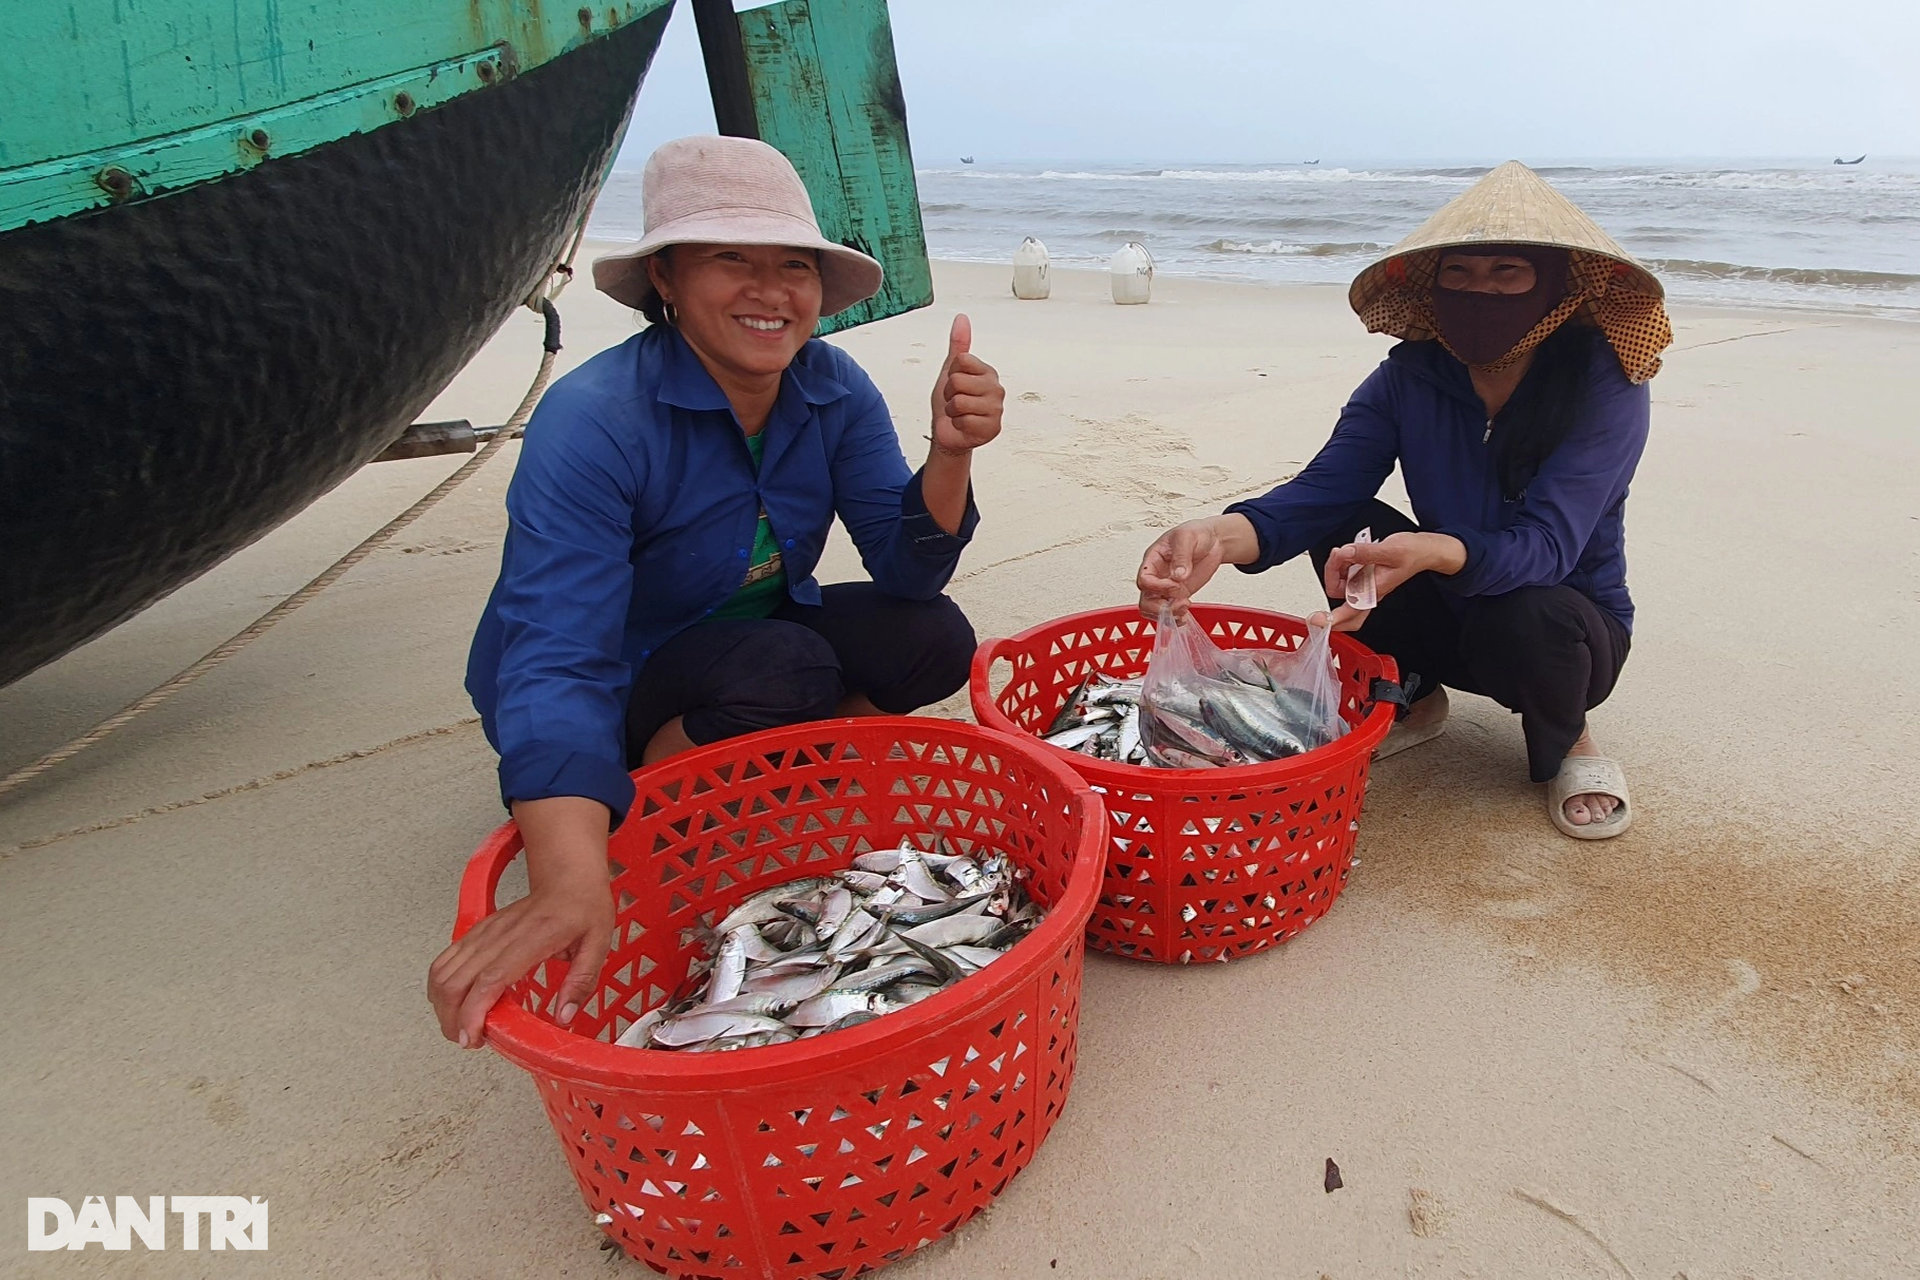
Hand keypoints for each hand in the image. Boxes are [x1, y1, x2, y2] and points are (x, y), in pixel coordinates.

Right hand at [428, 800, 613, 1047]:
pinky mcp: (477, 931)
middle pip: (456, 980)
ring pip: (443, 970)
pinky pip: (445, 960)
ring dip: (443, 1005)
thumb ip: (581, 981)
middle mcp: (501, 934)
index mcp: (533, 938)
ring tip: (462, 1027)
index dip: (474, 1011)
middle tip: (470, 1041)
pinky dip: (441, 986)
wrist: (568, 877)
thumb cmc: (583, 908)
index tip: (473, 1037)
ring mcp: (485, 932)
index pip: (491, 978)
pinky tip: (454, 1003)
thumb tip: (565, 1015)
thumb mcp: (598, 944)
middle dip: (453, 1018)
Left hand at [930, 315, 1003, 454]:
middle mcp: (996, 389)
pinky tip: (964, 427)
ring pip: (959, 402)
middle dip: (949, 395)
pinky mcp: (993, 428)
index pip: (961, 360)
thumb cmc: (950, 403)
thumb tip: (962, 318)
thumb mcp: (950, 371)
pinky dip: (958, 426)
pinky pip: (964, 421)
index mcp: (988, 372)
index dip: (950, 374)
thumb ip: (958, 344)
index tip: (954, 385)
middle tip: (955, 403)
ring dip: (953, 412)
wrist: (948, 434)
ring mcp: (997, 409)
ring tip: (960, 415)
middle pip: (958, 381)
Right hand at [1137, 519, 1227, 617]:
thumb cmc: (1196, 533)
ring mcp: (1166, 587)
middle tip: (1179, 603)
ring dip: (1168, 615)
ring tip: (1184, 608)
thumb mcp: (1187, 537)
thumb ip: (1181, 556)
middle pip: (1145, 600)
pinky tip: (1185, 615)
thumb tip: (1178, 575)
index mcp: (1153, 560)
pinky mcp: (1178, 595)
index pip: (1144, 580)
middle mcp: (1156, 576)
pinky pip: (1169, 612)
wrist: (1212, 540)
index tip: (1176, 585)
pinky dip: (1175, 619)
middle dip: (1160, 607)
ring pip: (1153, 610)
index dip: (1158, 587)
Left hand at [1319, 531, 1464, 630]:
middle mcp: (1367, 591)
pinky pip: (1343, 572)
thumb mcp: (1389, 550)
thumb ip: (1364, 553)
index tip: (1317, 620)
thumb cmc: (1412, 553)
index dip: (1332, 619)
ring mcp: (1363, 584)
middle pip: (1337, 595)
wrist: (1423, 550)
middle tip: (1339, 556)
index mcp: (1374, 591)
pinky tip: (1351, 552)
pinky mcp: (1362, 575)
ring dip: (1337, 565)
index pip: (1350, 611)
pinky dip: (1342, 561)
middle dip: (1332, 575)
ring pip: (1338, 582)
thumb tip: (1345, 553)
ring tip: (1348, 550)